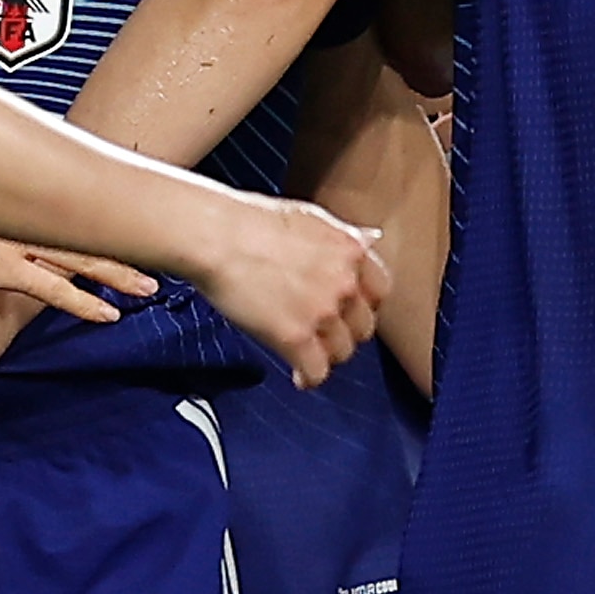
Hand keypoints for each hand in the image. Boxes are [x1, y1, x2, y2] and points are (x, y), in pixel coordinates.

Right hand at [0, 197, 157, 321]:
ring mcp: (7, 241)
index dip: (91, 213)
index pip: (57, 206)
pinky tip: (111, 316)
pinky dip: (84, 303)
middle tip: (158, 250)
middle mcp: (11, 217)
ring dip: (116, 274)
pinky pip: (52, 290)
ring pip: (77, 258)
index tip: (120, 214)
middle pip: (80, 228)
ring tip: (151, 286)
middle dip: (120, 242)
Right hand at [189, 193, 387, 388]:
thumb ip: (342, 235)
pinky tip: (299, 374)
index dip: (362, 305)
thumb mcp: (307, 216)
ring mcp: (322, 311)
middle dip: (344, 333)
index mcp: (350, 251)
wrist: (214, 236)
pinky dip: (309, 377)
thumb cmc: (248, 221)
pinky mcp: (295, 337)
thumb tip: (370, 239)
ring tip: (307, 353)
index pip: (380, 292)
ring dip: (325, 355)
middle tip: (324, 334)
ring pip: (342, 352)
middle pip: (363, 327)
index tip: (348, 312)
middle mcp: (344, 282)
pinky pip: (317, 372)